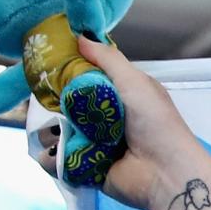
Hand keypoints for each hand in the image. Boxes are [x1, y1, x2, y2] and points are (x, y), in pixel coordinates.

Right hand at [24, 33, 192, 209]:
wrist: (166, 173)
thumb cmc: (156, 124)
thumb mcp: (135, 82)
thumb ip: (108, 59)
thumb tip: (80, 36)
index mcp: (117, 97)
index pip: (81, 81)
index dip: (63, 75)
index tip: (44, 67)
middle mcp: (102, 120)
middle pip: (63, 107)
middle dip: (50, 105)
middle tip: (49, 104)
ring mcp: (92, 145)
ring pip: (55, 133)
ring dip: (49, 133)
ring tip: (57, 133)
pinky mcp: (85, 169)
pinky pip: (57, 161)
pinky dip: (52, 159)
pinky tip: (57, 154)